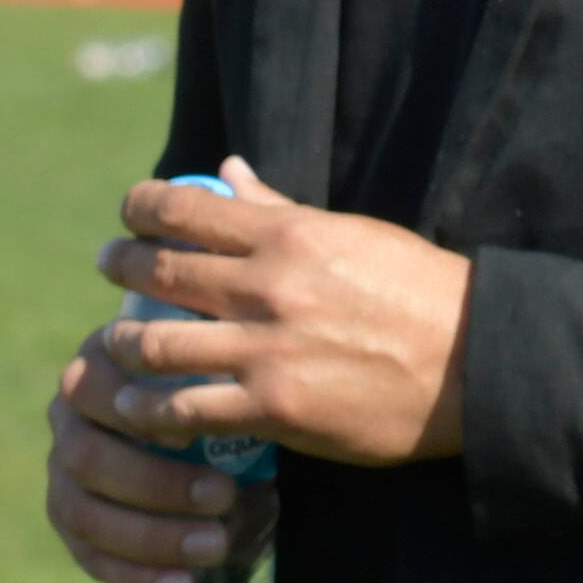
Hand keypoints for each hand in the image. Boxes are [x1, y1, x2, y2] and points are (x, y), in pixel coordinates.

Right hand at [46, 329, 262, 582]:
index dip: (132, 415)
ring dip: (151, 537)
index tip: (189, 436)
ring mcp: (64, 472)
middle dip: (155, 484)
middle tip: (225, 496)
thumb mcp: (228, 363)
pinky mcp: (73, 521)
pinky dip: (137, 576)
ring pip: (84, 513)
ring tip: (216, 546)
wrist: (216, 422)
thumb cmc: (228, 378)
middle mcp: (70, 418)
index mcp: (100, 364)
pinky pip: (91, 557)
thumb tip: (251, 376)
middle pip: (87, 458)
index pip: (95, 389)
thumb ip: (223, 367)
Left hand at [95, 156, 472, 468]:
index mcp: (291, 237)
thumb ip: (282, 209)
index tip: (130, 214)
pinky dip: (148, 410)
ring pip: (155, 345)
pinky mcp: (272, 408)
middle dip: (122, 267)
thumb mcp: (355, 236)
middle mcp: (269, 287)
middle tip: (110, 268)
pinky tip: (137, 408)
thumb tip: (230, 172)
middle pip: (160, 271)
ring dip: (123, 345)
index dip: (143, 206)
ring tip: (114, 346)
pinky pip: (183, 411)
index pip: (188, 208)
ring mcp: (267, 350)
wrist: (472, 363)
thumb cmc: (420, 292)